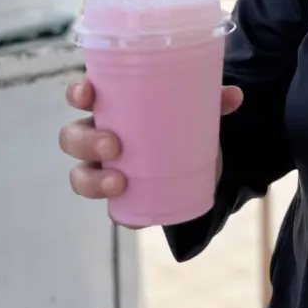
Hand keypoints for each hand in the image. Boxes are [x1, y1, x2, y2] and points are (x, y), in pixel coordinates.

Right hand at [58, 78, 243, 217]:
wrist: (194, 162)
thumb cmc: (180, 123)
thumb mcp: (194, 109)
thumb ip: (211, 101)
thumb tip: (235, 95)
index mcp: (110, 107)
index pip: (82, 95)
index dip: (77, 92)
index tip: (88, 92)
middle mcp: (98, 136)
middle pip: (71, 137)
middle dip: (85, 141)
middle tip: (113, 145)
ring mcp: (105, 168)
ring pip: (80, 175)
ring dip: (93, 180)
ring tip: (119, 181)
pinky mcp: (121, 199)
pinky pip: (111, 210)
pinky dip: (119, 213)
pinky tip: (135, 216)